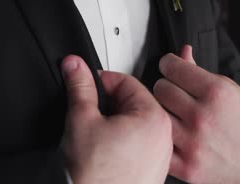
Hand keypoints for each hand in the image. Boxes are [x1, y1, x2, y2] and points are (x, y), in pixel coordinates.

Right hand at [60, 55, 172, 183]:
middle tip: (91, 111)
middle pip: (135, 102)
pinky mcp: (154, 170)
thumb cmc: (94, 176)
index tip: (88, 84)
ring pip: (137, 123)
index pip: (128, 82)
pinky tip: (107, 150)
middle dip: (110, 102)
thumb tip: (75, 66)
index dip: (102, 80)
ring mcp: (161, 155)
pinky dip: (124, 140)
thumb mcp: (81, 121)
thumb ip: (79, 88)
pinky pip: (141, 143)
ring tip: (98, 134)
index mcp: (152, 118)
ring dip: (117, 121)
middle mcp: (164, 135)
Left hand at [153, 46, 239, 183]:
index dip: (169, 64)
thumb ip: (199, 70)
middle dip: (166, 86)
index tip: (169, 66)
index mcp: (216, 93)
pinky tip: (174, 133)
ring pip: (157, 114)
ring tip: (175, 112)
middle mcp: (203, 117)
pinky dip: (164, 137)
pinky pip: (160, 143)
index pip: (172, 68)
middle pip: (161, 89)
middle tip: (175, 91)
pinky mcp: (187, 167)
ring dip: (163, 111)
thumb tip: (182, 52)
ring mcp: (193, 143)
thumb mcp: (229, 89)